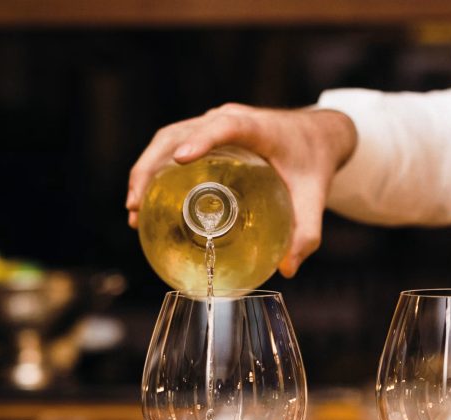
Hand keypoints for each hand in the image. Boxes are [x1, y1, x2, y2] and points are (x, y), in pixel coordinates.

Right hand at [126, 104, 356, 276]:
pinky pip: (172, 147)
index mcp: (257, 128)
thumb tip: (287, 269)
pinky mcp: (206, 134)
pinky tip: (147, 204)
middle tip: (136, 207)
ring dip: (144, 171)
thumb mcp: (314, 199)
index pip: (224, 126)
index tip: (181, 160)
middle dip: (150, 168)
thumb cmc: (314, 164)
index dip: (201, 139)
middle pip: (177, 134)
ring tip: (134, 211)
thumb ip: (306, 233)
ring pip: (167, 139)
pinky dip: (154, 171)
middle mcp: (228, 119)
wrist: (316, 138)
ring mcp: (213, 125)